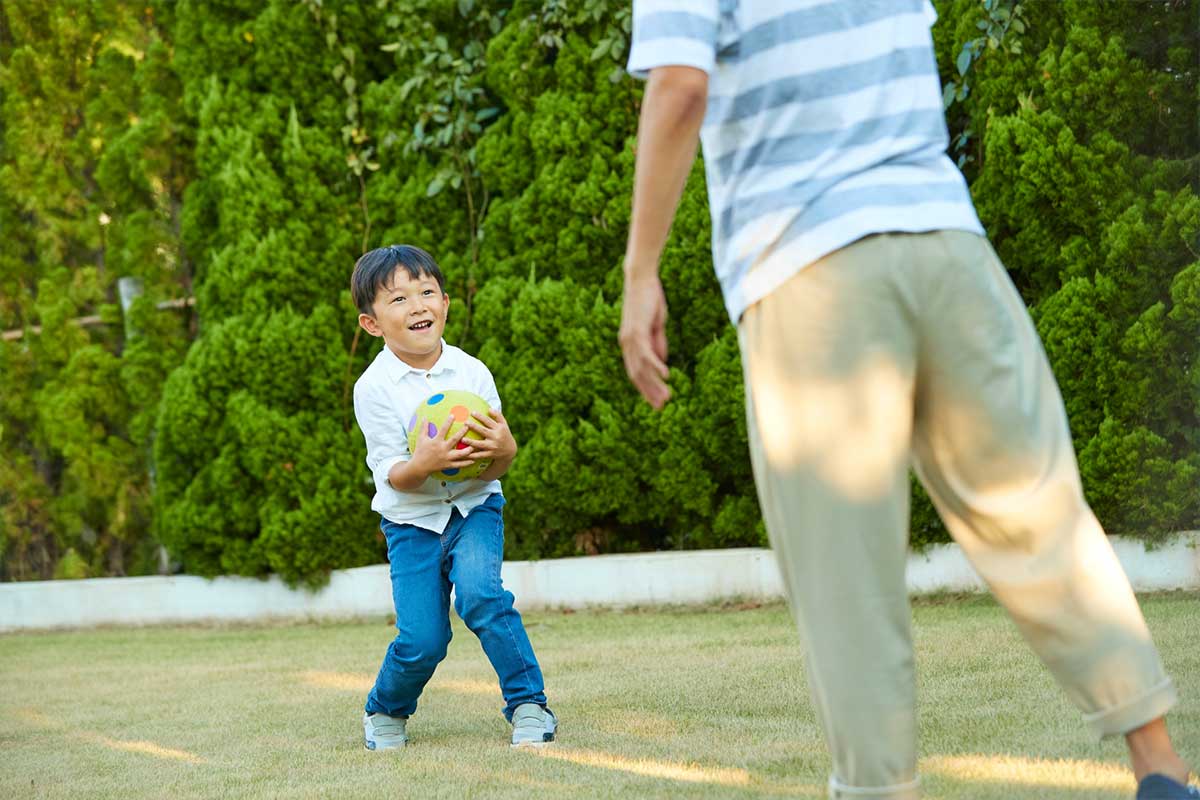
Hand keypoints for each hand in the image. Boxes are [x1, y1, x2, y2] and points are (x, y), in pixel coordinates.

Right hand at [410, 414, 478, 475]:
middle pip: (454, 440)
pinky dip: (466, 463)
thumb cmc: (420, 451)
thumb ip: (424, 428)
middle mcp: (442, 449)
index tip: (453, 415)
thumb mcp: (421, 439)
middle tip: (469, 426)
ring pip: (459, 454)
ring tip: (475, 445)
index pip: (443, 430)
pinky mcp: (448, 465)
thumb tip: (424, 417)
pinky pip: (459, 464)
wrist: (419, 467)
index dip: (448, 422)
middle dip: (462, 433)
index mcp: (436, 442)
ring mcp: (446, 458)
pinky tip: (473, 460)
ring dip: (468, 450)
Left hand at [463, 409, 516, 462]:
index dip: (480, 417)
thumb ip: (498, 416)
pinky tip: (464, 453)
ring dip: (471, 442)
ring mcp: (493, 447)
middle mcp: (496, 437)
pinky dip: (472, 455)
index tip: (472, 412)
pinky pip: (480, 455)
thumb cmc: (504, 434)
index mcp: (499, 429)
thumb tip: (489, 408)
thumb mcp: (504, 425)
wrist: (510, 451)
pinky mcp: (490, 455)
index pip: (489, 421)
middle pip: (483, 431)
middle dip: (474, 427)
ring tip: (462, 439)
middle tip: (465, 422)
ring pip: (480, 444)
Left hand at [619, 270, 670, 408]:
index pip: (636, 371)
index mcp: (630, 344)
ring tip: (666, 396)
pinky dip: (655, 366)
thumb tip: (661, 360)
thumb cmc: (649, 300)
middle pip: (637, 375)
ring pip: (641, 368)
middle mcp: (626, 344)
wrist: (641, 279)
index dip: (646, 387)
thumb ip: (657, 342)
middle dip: (649, 392)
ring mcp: (630, 339)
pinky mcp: (637, 331)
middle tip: (661, 407)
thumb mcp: (655, 325)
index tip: (656, 401)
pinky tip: (666, 376)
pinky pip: (646, 354)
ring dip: (654, 384)